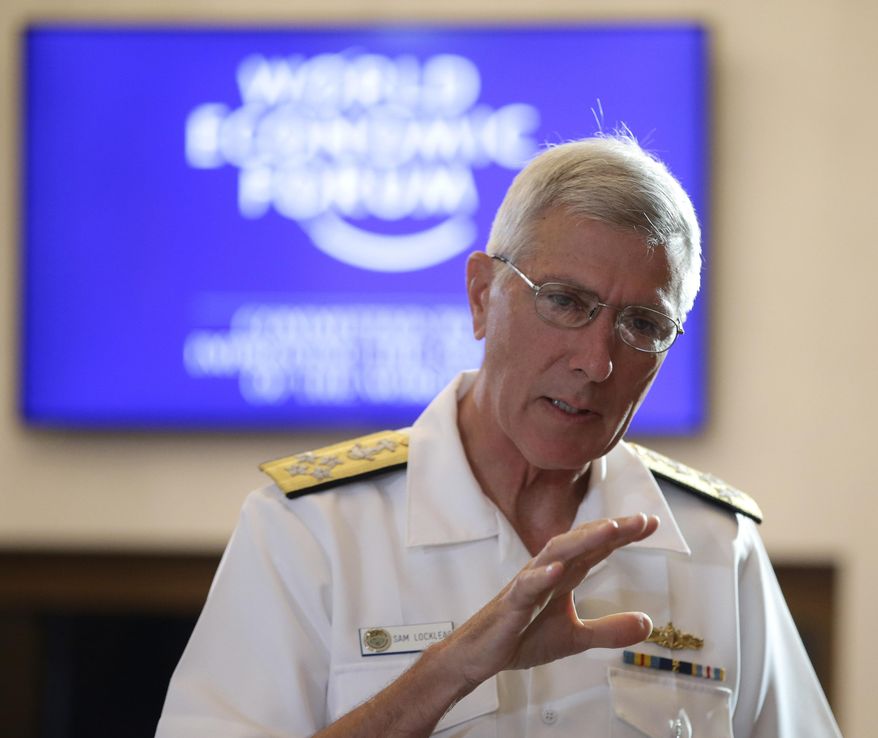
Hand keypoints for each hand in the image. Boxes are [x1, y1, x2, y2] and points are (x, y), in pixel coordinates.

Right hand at [435, 513, 658, 688]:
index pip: (596, 549)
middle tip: (640, 520)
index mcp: (563, 575)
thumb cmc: (523, 637)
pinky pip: (527, 586)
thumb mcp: (575, 638)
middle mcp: (547, 571)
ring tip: (609, 530)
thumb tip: (648, 624)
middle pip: (581, 542)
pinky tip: (558, 569)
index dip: (622, 535)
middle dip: (610, 529)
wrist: (481, 655)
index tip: (651, 523)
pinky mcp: (512, 603)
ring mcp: (529, 583)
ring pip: (556, 554)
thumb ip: (609, 630)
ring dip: (583, 540)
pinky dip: (542, 576)